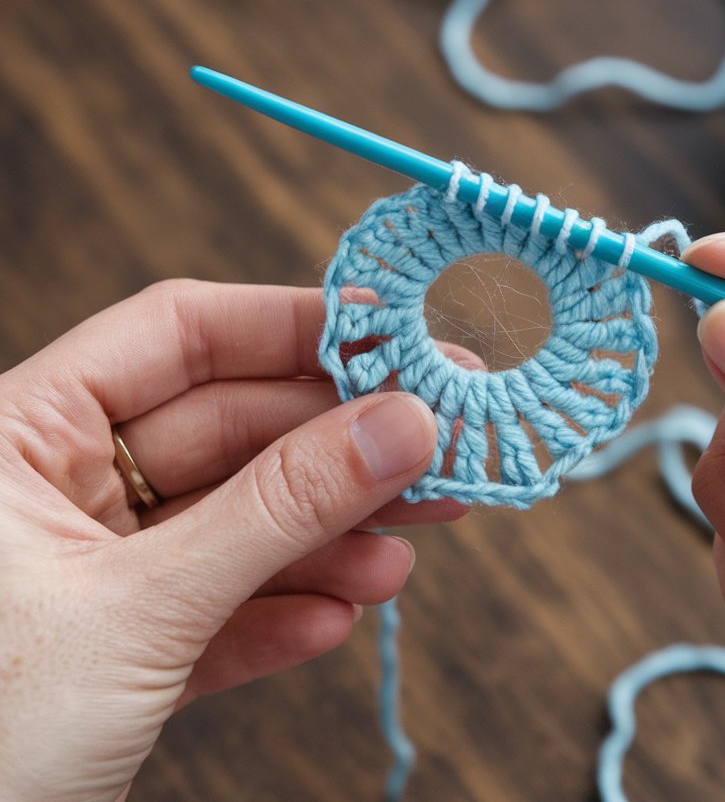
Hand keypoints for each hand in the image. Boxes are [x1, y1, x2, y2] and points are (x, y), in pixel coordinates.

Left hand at [0, 280, 465, 801]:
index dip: (292, 326)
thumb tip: (401, 426)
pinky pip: (214, 604)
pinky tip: (337, 614)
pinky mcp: (114, 646)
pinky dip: (280, 609)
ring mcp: (89, 566)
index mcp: (19, 435)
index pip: (180, 336)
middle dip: (336, 450)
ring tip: (403, 551)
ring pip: (234, 520)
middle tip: (435, 447)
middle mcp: (55, 486)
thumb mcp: (137, 611)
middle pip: (229, 429)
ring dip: (326, 539)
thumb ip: (278, 512)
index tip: (393, 334)